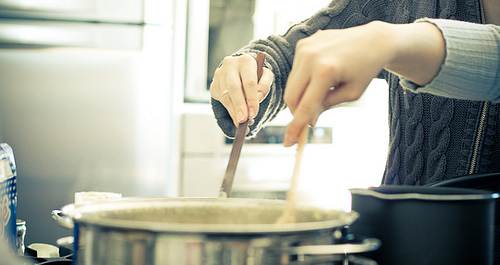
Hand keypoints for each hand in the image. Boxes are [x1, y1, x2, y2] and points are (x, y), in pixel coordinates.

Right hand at [210, 54, 273, 126]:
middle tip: (243, 120)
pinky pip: (221, 100)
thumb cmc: (255, 74)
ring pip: (226, 96)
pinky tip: (236, 117)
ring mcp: (220, 75)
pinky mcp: (214, 85)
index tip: (253, 113)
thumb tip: (257, 98)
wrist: (240, 70)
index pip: (249, 82)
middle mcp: (230, 65)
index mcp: (246, 61)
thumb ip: (264, 85)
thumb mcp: (265, 76)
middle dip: (239, 106)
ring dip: (233, 111)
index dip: (251, 99)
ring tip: (241, 122)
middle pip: (234, 88)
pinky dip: (229, 111)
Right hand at [283, 21, 443, 145]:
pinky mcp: (303, 44)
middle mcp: (310, 57)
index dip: (295, 127)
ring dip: (302, 95)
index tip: (288, 143)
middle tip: (311, 118)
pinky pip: (296, 71)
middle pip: (291, 96)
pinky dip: (304, 80)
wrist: (372, 41)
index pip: (304, 106)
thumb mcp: (350, 94)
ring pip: (291, 84)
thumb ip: (326, 106)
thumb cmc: (365, 69)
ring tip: (323, 91)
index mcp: (325, 71)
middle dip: (297, 111)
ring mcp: (304, 48)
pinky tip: (322, 75)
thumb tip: (307, 121)